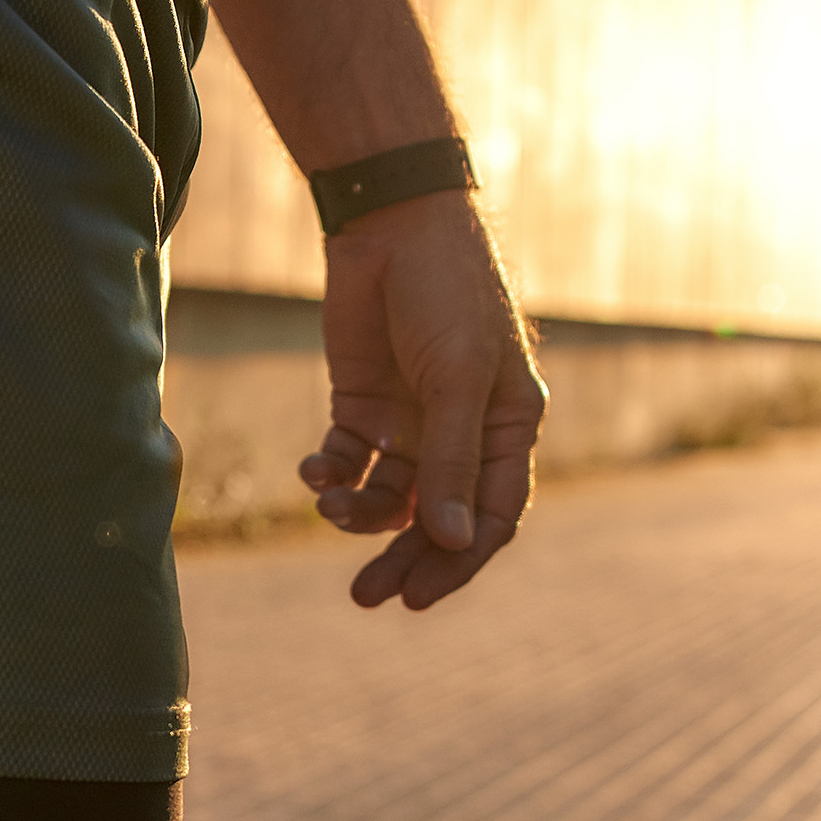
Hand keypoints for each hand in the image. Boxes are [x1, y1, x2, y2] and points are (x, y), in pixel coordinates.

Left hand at [297, 191, 545, 608]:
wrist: (394, 224)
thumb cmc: (448, 294)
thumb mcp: (458, 378)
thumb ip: (451, 461)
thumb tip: (451, 541)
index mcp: (506, 428)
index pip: (491, 515)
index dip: (459, 559)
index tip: (421, 596)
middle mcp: (461, 432)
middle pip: (435, 518)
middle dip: (403, 557)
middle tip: (371, 596)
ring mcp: (410, 420)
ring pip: (387, 496)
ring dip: (358, 515)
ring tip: (330, 508)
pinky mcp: (363, 402)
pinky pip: (348, 459)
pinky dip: (330, 473)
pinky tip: (314, 471)